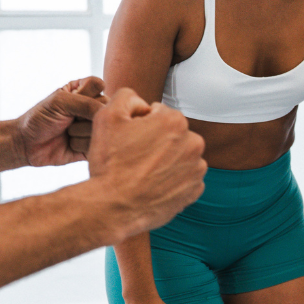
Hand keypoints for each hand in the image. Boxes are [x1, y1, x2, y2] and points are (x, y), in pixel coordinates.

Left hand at [14, 78, 105, 166]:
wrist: (27, 145)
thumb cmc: (40, 118)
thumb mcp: (60, 102)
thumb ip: (86, 102)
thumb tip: (109, 113)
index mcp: (84, 90)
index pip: (99, 85)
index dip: (87, 94)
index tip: (69, 102)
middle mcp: (92, 107)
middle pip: (105, 107)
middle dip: (83, 116)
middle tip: (67, 121)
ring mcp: (94, 126)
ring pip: (103, 127)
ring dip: (80, 132)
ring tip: (67, 133)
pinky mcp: (93, 145)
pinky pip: (98, 144)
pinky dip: (81, 145)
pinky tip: (70, 144)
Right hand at [88, 88, 207, 235]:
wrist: (112, 208)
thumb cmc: (109, 162)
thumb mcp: (107, 116)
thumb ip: (126, 96)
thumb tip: (142, 102)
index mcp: (175, 121)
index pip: (158, 114)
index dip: (140, 124)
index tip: (128, 140)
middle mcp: (194, 143)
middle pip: (172, 135)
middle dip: (157, 141)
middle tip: (133, 158)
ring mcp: (196, 169)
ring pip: (180, 156)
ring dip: (166, 160)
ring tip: (142, 173)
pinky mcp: (194, 191)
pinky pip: (184, 178)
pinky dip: (172, 181)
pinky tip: (152, 186)